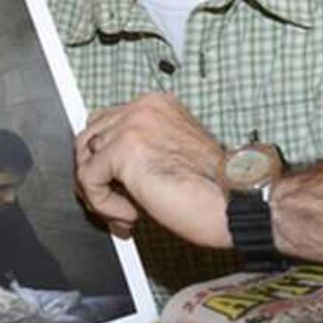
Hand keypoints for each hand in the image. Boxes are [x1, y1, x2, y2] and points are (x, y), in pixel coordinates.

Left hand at [75, 93, 229, 247]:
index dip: (105, 162)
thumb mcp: (169, 157)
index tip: (120, 189)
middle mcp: (142, 108)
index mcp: (156, 106)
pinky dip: (103, 205)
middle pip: (88, 139)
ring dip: (100, 195)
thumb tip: (100, 169)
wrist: (238, 204)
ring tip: (126, 214)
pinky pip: (89, 179)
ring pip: (84, 160)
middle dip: (96, 177)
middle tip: (116, 206)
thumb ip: (137, 153)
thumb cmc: (214, 190)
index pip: (105, 124)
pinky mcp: (124, 149)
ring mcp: (132, 125)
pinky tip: (129, 216)